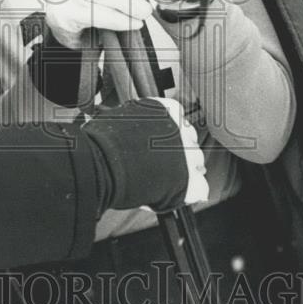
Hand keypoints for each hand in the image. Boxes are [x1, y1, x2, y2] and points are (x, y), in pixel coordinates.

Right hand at [81, 96, 208, 214]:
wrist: (102, 163)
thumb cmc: (103, 141)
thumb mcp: (124, 117)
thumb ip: (141, 121)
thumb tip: (140, 129)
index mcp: (167, 110)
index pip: (181, 120)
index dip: (171, 135)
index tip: (164, 143)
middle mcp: (181, 129)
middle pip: (190, 141)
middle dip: (179, 152)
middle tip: (160, 163)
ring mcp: (188, 155)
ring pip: (197, 163)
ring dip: (185, 171)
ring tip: (162, 179)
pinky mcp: (190, 180)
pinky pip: (200, 188)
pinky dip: (190, 193)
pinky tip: (172, 193)